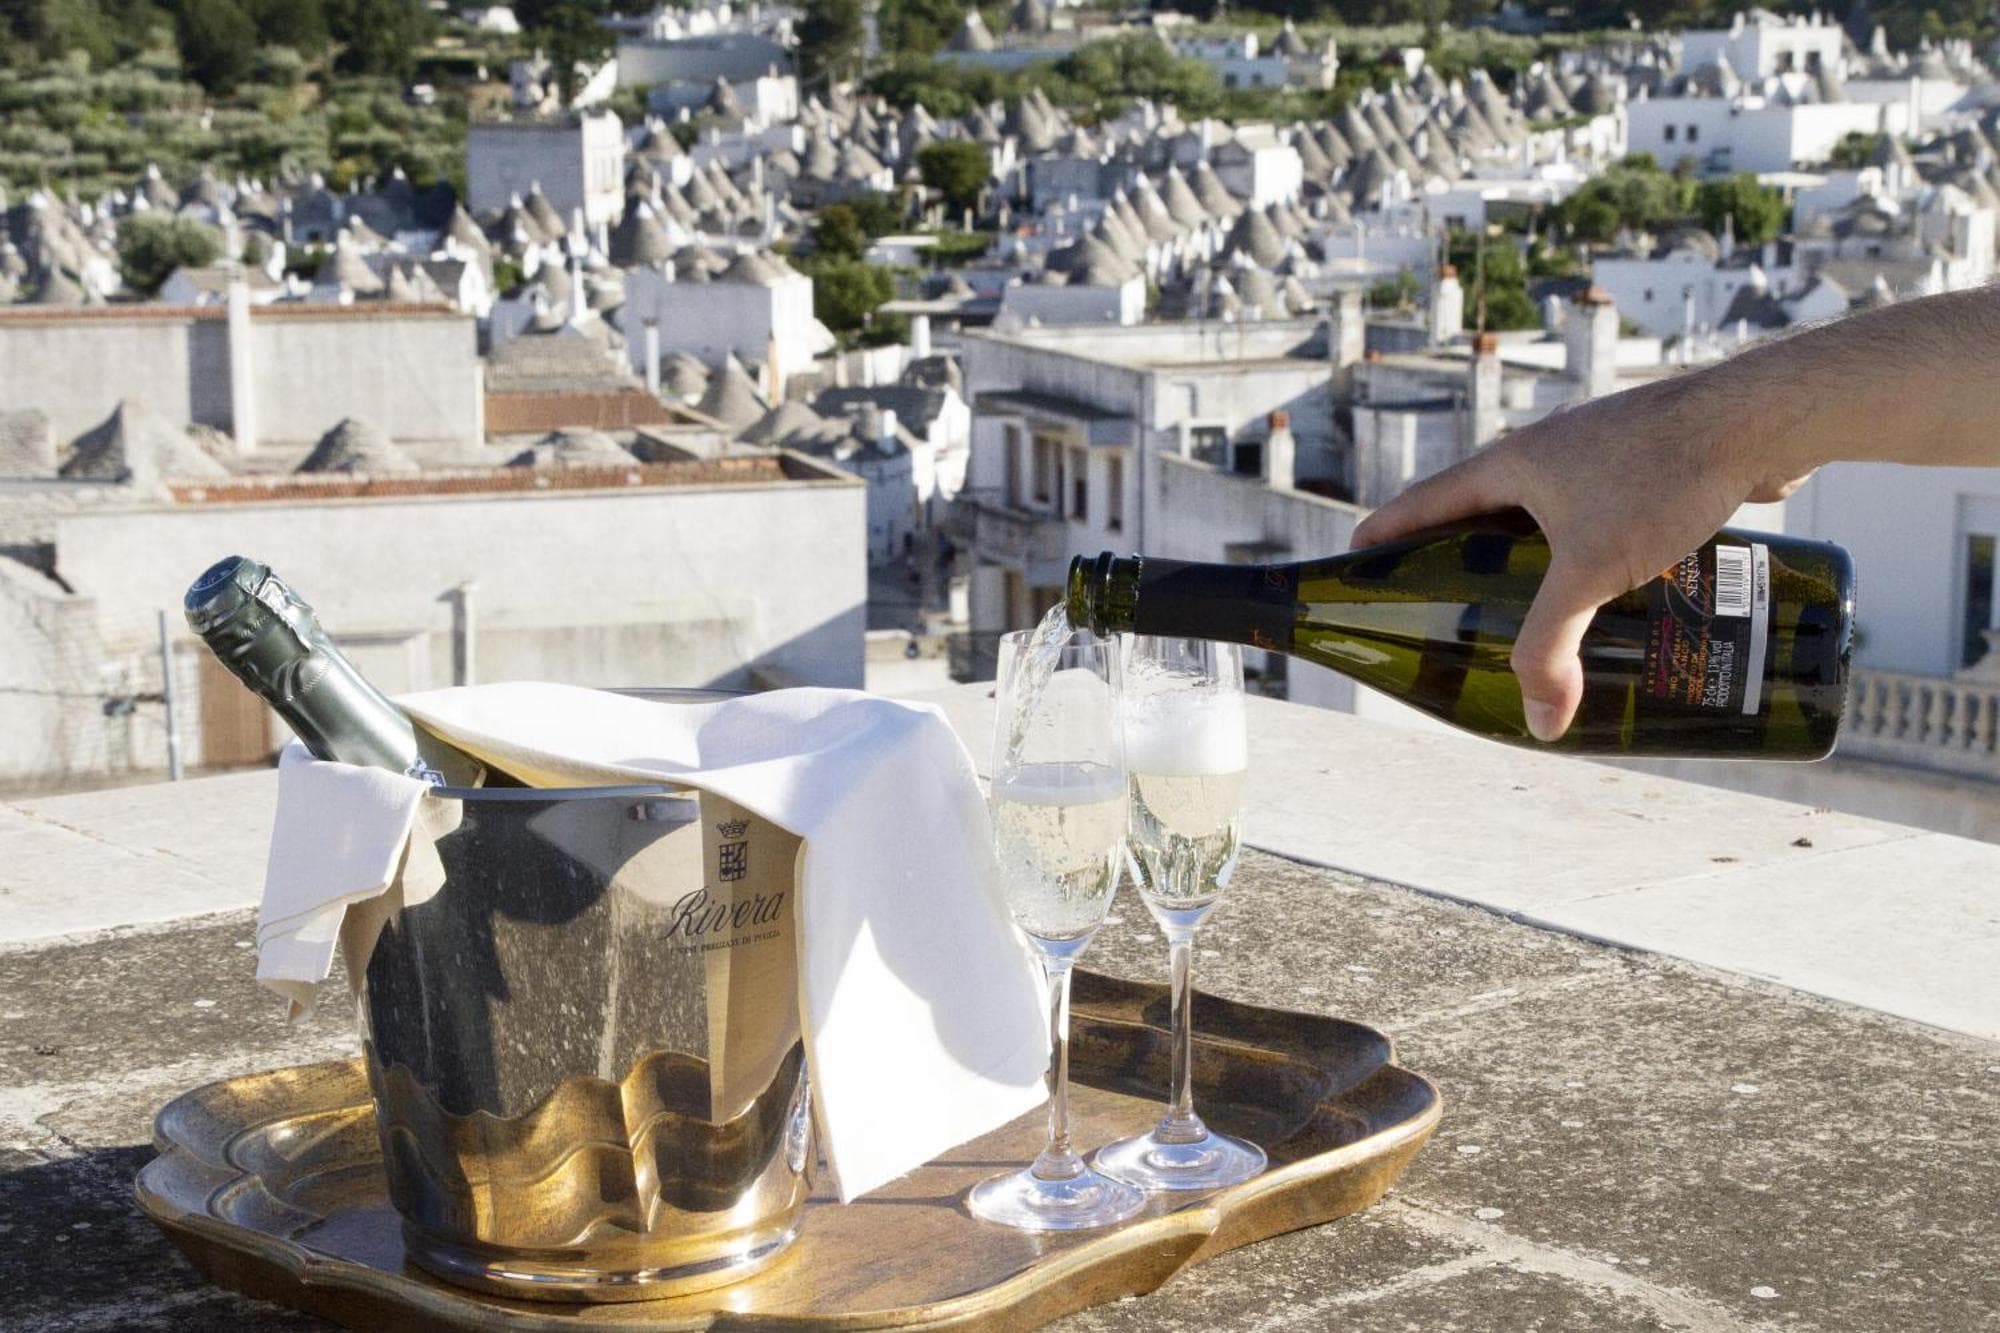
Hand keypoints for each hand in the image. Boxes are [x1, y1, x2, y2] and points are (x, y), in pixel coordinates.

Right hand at [1350, 373, 1813, 741]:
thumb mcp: (1592, 572)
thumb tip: (1539, 723)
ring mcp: (1598, 456)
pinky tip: (1611, 590)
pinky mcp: (1647, 467)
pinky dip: (1588, 553)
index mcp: (1509, 464)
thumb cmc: (1664, 475)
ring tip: (1529, 610)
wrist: (1760, 418)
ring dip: (1531, 560)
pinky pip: (1598, 515)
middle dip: (1460, 560)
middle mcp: (1546, 453)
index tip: (1356, 562)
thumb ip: (1552, 647)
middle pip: (1481, 514)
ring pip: (1546, 517)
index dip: (1386, 536)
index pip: (1423, 503)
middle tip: (1446, 607)